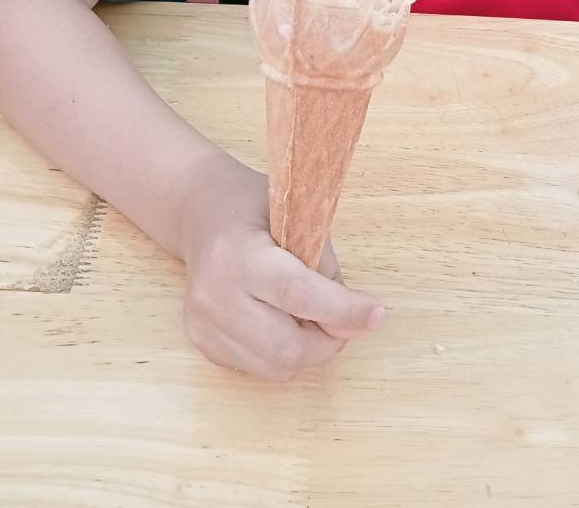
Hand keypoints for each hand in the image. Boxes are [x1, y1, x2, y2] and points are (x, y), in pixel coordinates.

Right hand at [179, 153, 383, 382]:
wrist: (202, 215)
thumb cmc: (257, 211)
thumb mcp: (298, 216)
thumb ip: (324, 266)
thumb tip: (353, 319)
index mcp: (239, 253)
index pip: (296, 293)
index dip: (341, 310)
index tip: (376, 314)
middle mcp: (215, 294)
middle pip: (287, 345)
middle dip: (328, 340)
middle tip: (342, 318)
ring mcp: (203, 324)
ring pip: (276, 366)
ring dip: (308, 350)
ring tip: (309, 316)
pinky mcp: (203, 344)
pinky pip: (259, 367)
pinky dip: (283, 352)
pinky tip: (280, 320)